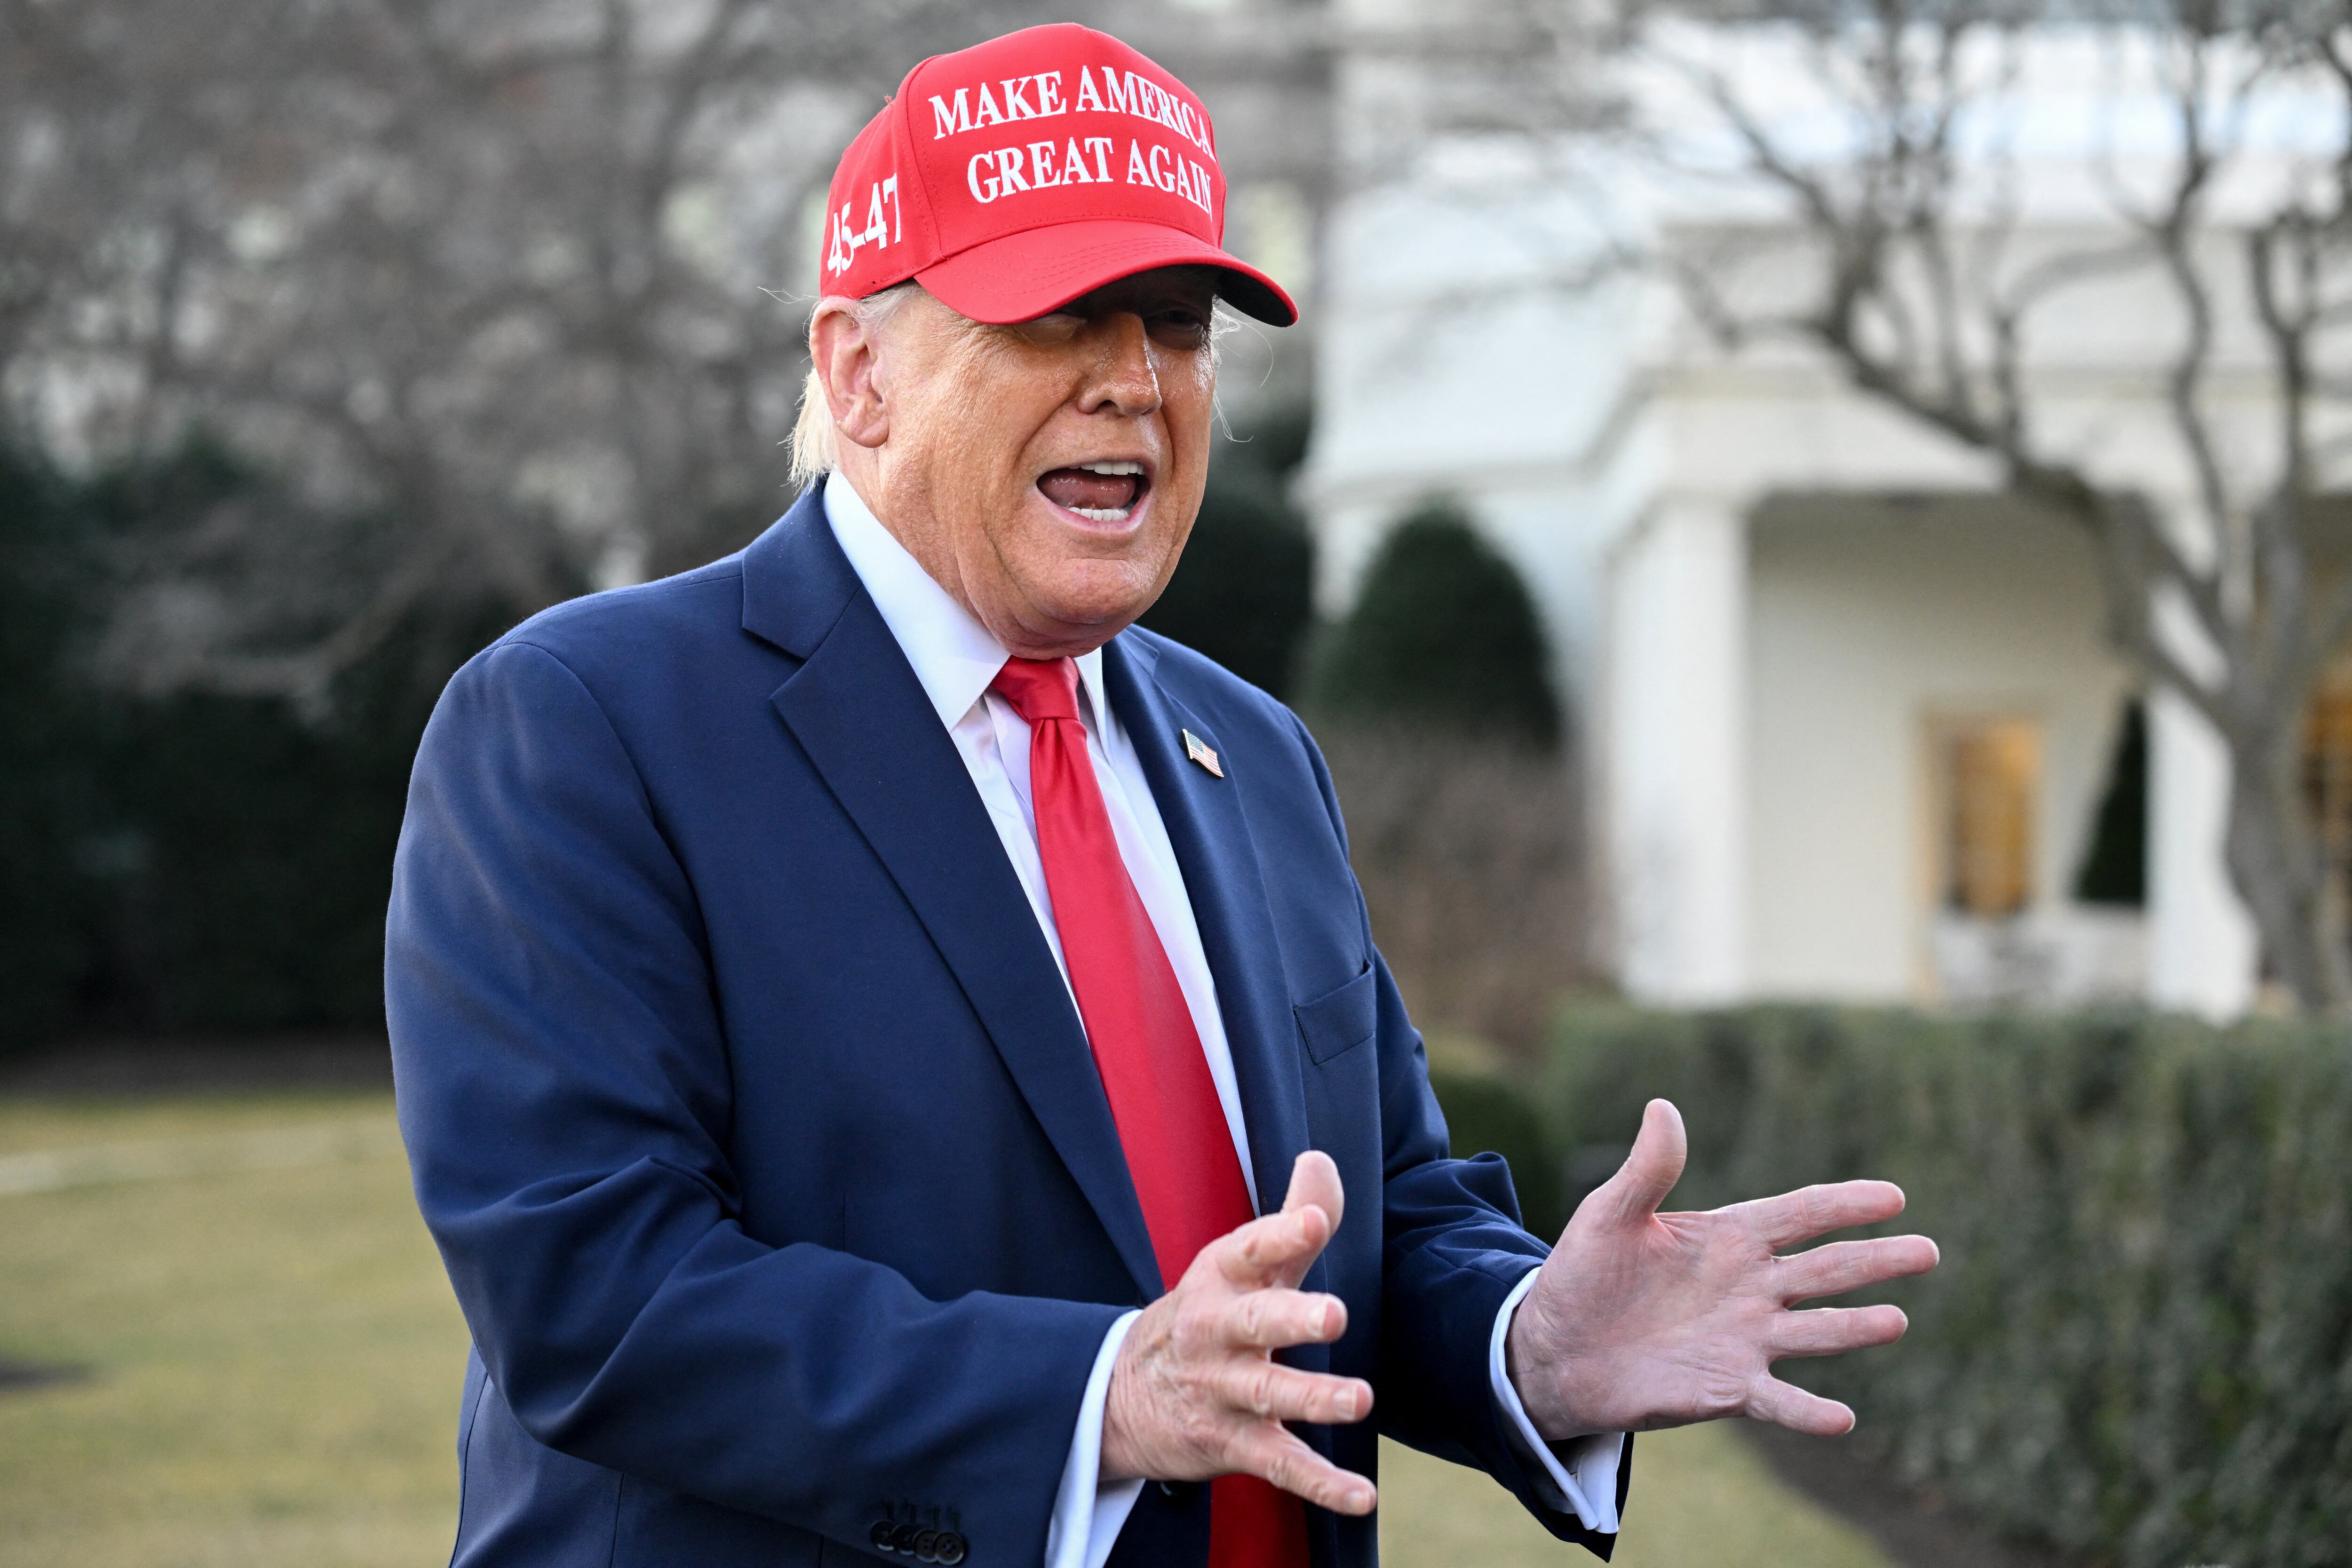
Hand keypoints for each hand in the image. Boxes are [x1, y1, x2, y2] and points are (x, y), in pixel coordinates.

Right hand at [1100, 1150, 1377, 1514]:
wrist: (1118, 1395)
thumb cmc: (1206, 1316)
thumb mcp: (1238, 1265)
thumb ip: (1290, 1219)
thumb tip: (1321, 1159)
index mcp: (1220, 1278)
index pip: (1249, 1248)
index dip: (1282, 1233)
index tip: (1315, 1222)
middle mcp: (1216, 1332)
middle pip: (1255, 1321)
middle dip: (1291, 1317)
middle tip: (1334, 1314)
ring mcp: (1221, 1390)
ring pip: (1268, 1394)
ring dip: (1312, 1397)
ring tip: (1359, 1400)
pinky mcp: (1230, 1443)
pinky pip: (1278, 1464)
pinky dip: (1320, 1484)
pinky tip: (1361, 1496)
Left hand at [1507, 1099, 1938, 1438]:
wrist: (1555, 1346)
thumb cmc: (1585, 1273)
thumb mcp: (1610, 1213)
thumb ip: (1647, 1168)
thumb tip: (1662, 1107)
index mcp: (1729, 1238)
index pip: (1799, 1214)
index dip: (1843, 1204)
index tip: (1892, 1195)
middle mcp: (1750, 1288)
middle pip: (1826, 1270)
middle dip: (1876, 1260)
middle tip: (1928, 1250)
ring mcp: (1745, 1340)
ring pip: (1815, 1332)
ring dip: (1855, 1328)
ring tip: (1897, 1320)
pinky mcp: (1728, 1389)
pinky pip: (1779, 1401)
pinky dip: (1809, 1411)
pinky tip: (1843, 1418)